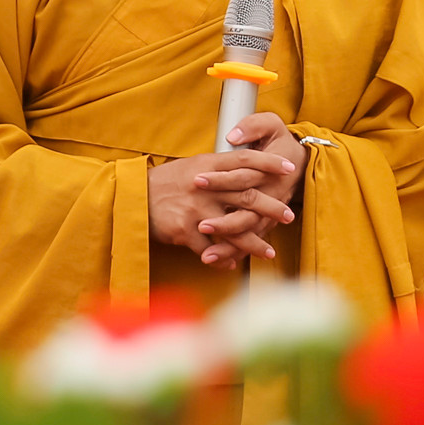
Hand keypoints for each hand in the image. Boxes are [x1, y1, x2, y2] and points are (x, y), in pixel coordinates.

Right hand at [149, 130, 301, 269]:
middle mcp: (206, 186)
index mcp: (208, 165)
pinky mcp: (185, 230)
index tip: (289, 167)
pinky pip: (210, 249)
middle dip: (272, 207)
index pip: (245, 159)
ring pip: (234, 228)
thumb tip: (247, 169)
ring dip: (254, 243)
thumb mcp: (192, 166)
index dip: (269, 162)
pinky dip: (223, 259)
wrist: (133, 197)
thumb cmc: (166, 182)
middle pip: (247, 195)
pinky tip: (232, 265)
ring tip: (269, 252)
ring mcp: (196, 209)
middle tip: (289, 216)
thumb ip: (219, 169)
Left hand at [199, 113, 312, 262]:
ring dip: (229, 245)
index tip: (197, 180)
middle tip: (201, 226)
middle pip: (247, 211)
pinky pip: (251, 240)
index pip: (242, 175)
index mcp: (267, 170)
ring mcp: (268, 211)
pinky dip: (235, 252)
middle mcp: (270, 193)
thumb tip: (233, 137)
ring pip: (249, 231)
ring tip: (207, 255)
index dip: (220, 178)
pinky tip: (217, 262)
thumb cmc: (280, 141)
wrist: (301, 161)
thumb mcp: (271, 125)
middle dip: (224, 222)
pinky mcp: (265, 221)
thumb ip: (253, 127)